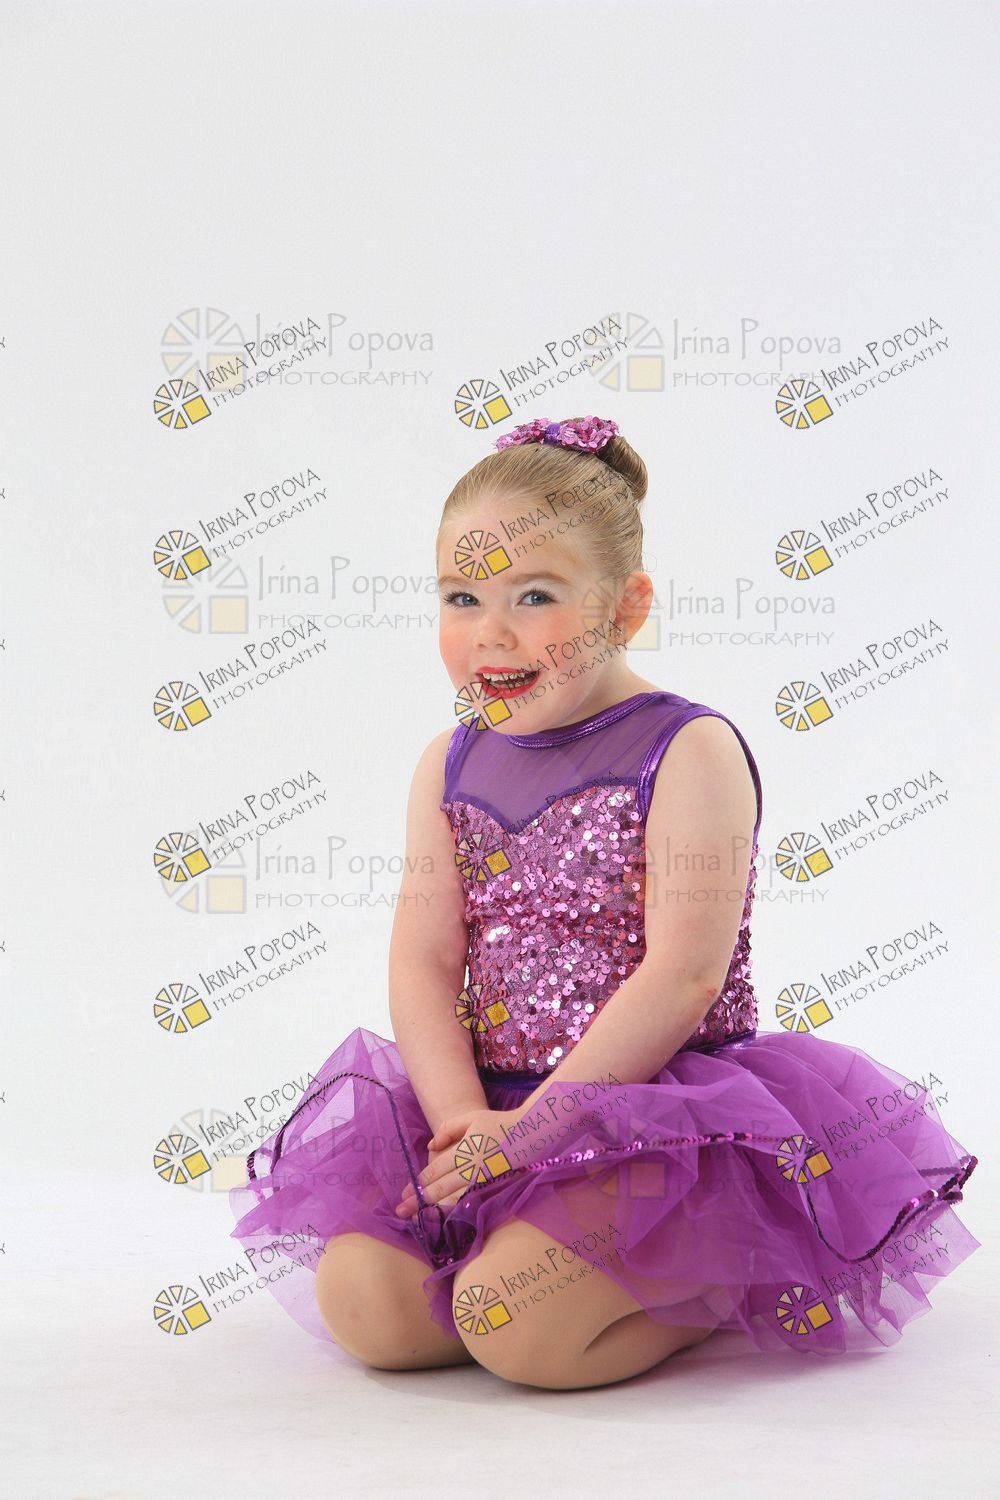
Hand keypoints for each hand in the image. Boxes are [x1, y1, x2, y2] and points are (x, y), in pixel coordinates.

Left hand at [394, 1107, 523, 1217]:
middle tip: (401, 1211)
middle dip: (419, 1201)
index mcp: (466, 1151)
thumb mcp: (471, 1118)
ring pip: (454, 1200)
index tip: (404, 1192)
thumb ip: (448, 1130)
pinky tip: (443, 1217)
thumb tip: (431, 1147)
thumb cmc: (498, 1124)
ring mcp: (484, 1182)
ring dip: (434, 1210)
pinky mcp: (493, 1190)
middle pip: (441, 1188)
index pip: (437, 1170)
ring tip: (417, 1219)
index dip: (419, 1182)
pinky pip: (470, 1203)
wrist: (531, 1135)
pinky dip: (454, 1211)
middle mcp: (474, 1169)